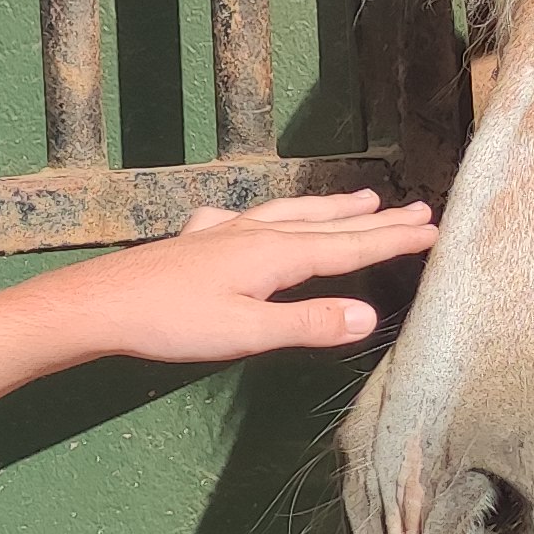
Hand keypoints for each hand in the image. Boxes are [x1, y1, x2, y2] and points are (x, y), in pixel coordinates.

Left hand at [48, 189, 436, 365]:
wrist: (100, 304)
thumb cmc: (171, 323)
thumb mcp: (247, 333)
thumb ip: (308, 323)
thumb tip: (368, 315)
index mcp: (274, 254)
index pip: (347, 247)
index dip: (392, 240)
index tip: (433, 229)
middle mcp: (254, 233)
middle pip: (326, 224)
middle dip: (373, 220)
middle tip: (417, 209)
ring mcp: (224, 232)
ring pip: (289, 213)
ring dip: (329, 208)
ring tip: (361, 200)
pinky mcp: (197, 241)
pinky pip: (246, 219)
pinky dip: (268, 215)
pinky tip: (251, 218)